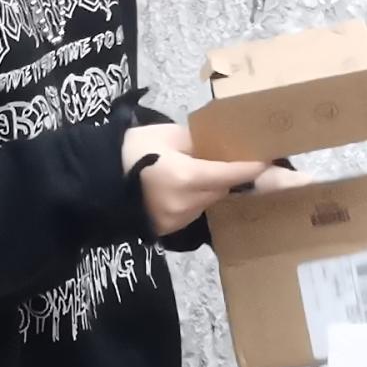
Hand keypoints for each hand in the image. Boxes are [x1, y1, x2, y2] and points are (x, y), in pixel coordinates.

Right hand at [122, 122, 268, 237]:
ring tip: (209, 172)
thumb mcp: (166, 136)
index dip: (253, 168)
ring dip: (214, 189)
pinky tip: (188, 188)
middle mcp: (185, 204)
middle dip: (233, 177)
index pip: (231, 174)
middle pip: (222, 189)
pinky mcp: (167, 230)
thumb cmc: (129, 150)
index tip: (272, 161)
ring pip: (209, 202)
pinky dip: (196, 199)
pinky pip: (193, 212)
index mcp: (186, 177)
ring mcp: (176, 220)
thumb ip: (197, 142)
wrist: (94, 180)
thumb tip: (221, 146)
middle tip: (245, 162)